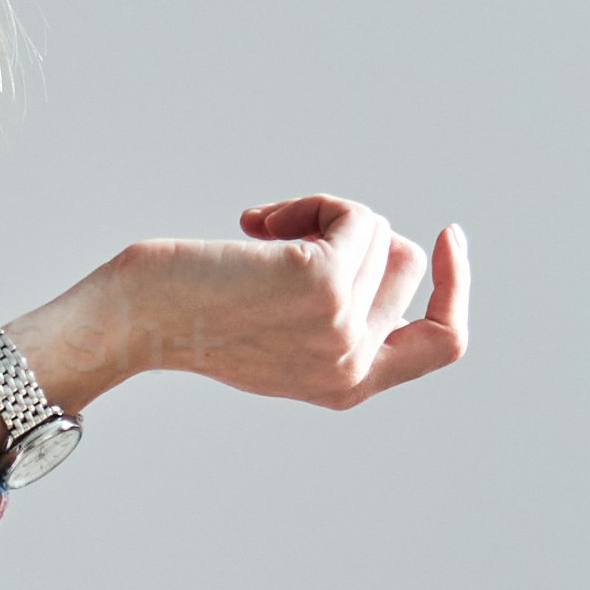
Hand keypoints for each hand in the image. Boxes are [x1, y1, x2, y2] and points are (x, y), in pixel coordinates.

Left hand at [43, 202, 468, 414]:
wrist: (134, 321)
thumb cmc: (194, 316)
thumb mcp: (280, 331)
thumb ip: (339, 310)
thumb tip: (390, 245)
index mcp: (349, 386)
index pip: (443, 344)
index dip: (455, 288)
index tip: (447, 235)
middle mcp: (353, 366)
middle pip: (406, 264)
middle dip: (353, 233)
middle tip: (287, 235)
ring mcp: (342, 327)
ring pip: (376, 230)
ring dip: (320, 214)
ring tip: (261, 234)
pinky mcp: (325, 283)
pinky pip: (354, 214)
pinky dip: (309, 203)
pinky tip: (257, 221)